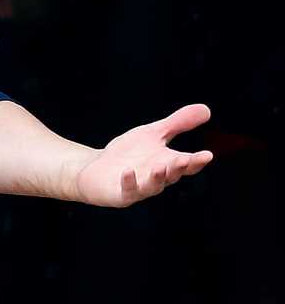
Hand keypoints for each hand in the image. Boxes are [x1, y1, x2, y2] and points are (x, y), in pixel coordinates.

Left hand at [73, 104, 212, 206]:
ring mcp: (139, 187)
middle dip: (179, 168)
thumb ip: (178, 123)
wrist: (97, 169)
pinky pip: (127, 191)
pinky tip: (128, 172)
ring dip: (158, 177)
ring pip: (152, 186)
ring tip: (160, 167)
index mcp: (167, 164)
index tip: (207, 155)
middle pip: (172, 175)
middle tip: (186, 160)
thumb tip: (207, 109)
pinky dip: (129, 182)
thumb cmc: (128, 153)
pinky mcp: (121, 194)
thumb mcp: (154, 133)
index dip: (197, 161)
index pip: (187, 164)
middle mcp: (157, 178)